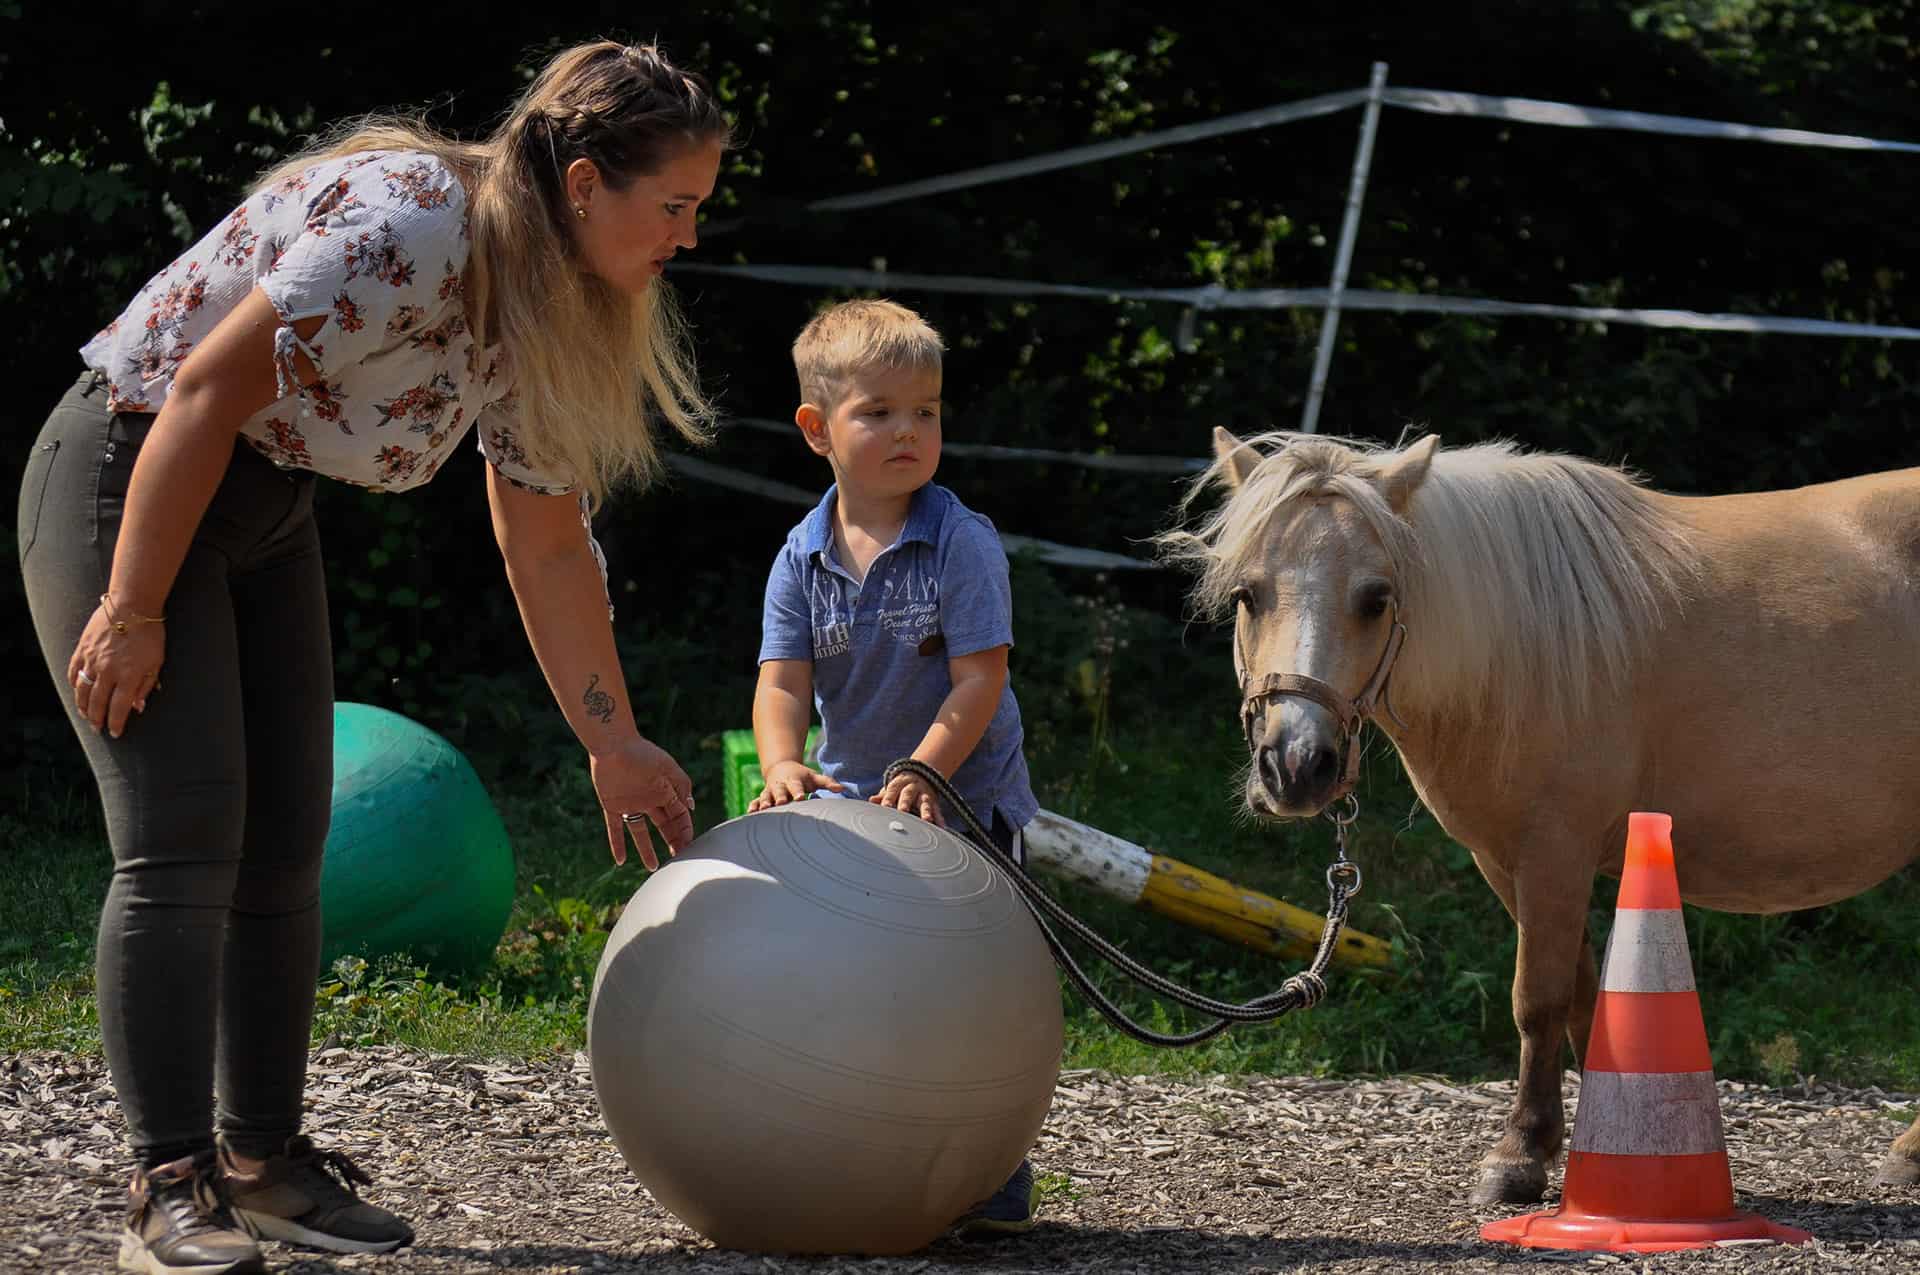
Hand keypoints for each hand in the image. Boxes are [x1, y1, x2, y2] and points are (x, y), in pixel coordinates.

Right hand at [68, 600, 164, 738]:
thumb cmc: (150, 633)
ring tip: (86, 716)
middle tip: (98, 729)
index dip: (117, 723)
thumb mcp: (157, 661)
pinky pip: (73, 672)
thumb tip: (138, 707)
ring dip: (83, 706)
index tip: (116, 734)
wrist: (132, 605)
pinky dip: (74, 685)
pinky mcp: (82, 649)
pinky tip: (77, 693)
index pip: (119, 707)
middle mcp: (108, 670)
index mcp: (129, 675)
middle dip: (97, 719)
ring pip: (82, 690)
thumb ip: (146, 685)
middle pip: (97, 702)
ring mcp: (92, 660)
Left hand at [591, 736, 694, 868]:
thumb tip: (691, 808)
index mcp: (665, 791)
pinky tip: (620, 861)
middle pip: (663, 826)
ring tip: (654, 868)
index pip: (679, 816)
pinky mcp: (612, 805)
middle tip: (678, 859)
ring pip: (640, 832)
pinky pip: (615, 829)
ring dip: (646, 850)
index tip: (690, 846)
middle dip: (672, 842)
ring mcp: (630, 804)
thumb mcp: (668, 768)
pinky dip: (617, 844)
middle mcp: (649, 800)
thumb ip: (682, 786)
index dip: (685, 831)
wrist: (613, 744)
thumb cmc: (643, 752)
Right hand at [748, 760, 842, 811]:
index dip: (798, 791)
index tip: (800, 797)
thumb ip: (828, 782)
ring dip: (764, 802)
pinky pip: (756, 801)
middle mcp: (781, 785)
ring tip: (763, 810)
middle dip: (780, 797)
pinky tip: (750, 813)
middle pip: (780, 791)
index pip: (796, 786)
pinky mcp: (763, 796)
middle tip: (781, 803)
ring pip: (766, 796)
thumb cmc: (802, 777)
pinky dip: (753, 806)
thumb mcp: (814, 777)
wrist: (781, 769)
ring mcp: (770, 791)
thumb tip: (842, 788)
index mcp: (794, 780)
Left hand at [868, 773, 944, 827]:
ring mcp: (924, 794)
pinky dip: (939, 819)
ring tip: (927, 820)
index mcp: (899, 784)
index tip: (885, 806)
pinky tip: (941, 827)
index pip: (892, 791)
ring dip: (926, 811)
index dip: (888, 798)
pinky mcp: (934, 801)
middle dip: (905, 803)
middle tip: (903, 811)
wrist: (920, 774)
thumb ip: (882, 796)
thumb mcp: (891, 789)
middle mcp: (912, 788)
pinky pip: (937, 810)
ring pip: (924, 803)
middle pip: (908, 795)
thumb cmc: (900, 788)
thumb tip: (871, 800)